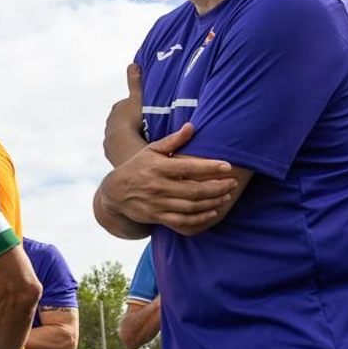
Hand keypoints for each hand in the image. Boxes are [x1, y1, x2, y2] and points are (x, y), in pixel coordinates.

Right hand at [97, 124, 237, 232]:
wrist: (114, 192)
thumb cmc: (137, 167)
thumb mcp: (151, 150)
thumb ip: (173, 141)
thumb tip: (191, 126)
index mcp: (158, 167)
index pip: (189, 167)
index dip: (210, 167)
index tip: (228, 166)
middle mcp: (157, 186)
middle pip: (194, 189)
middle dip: (217, 187)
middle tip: (233, 183)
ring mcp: (157, 203)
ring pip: (191, 206)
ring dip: (212, 202)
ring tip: (226, 196)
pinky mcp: (156, 217)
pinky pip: (182, 221)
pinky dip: (199, 218)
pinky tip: (212, 212)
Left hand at [104, 63, 147, 166]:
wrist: (125, 146)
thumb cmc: (134, 121)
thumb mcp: (138, 98)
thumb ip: (135, 82)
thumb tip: (133, 64)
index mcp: (116, 110)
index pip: (126, 106)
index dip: (136, 107)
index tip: (146, 110)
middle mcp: (109, 124)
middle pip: (122, 121)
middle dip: (131, 122)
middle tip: (147, 125)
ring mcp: (109, 139)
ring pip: (121, 135)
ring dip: (130, 136)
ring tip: (145, 139)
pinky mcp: (111, 153)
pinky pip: (121, 148)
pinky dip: (128, 147)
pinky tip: (138, 149)